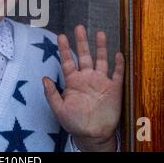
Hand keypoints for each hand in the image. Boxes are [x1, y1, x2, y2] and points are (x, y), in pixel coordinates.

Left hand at [43, 25, 123, 150]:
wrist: (93, 135)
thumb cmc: (74, 123)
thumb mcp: (59, 109)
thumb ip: (51, 94)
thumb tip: (44, 78)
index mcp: (73, 81)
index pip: (68, 61)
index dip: (64, 48)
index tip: (61, 35)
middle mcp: (87, 78)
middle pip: (84, 55)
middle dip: (82, 41)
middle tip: (79, 27)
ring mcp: (101, 82)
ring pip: (101, 60)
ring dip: (101, 47)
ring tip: (100, 33)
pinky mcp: (114, 89)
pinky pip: (117, 74)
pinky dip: (118, 64)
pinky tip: (118, 53)